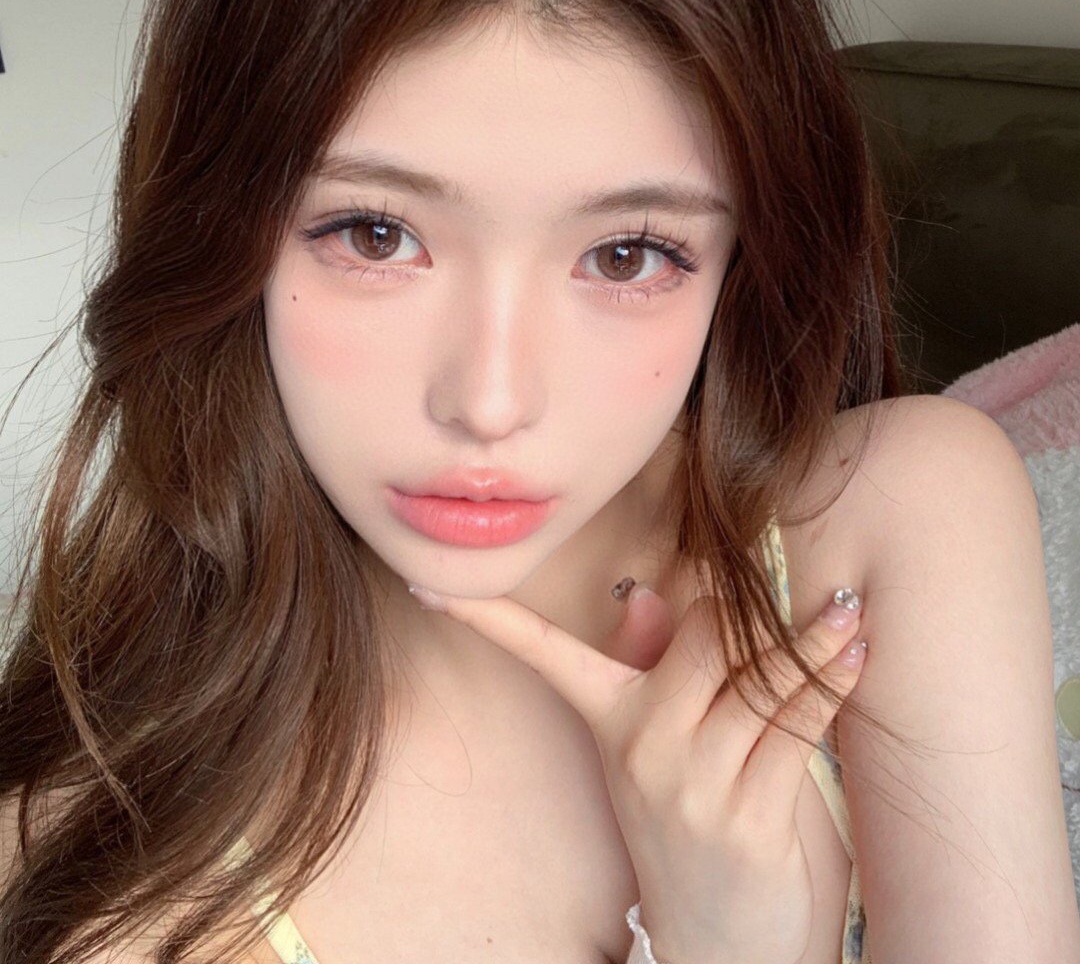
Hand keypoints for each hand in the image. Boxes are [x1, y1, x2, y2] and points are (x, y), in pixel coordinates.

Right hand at [406, 572, 866, 963]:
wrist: (720, 945)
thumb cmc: (694, 820)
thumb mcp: (656, 745)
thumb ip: (656, 662)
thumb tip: (654, 589)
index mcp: (610, 719)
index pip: (539, 653)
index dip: (486, 617)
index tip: (429, 585)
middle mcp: (642, 745)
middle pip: (699, 632)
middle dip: (746, 599)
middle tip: (778, 563)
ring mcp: (691, 782)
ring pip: (754, 674)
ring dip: (809, 637)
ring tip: (845, 608)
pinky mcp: (747, 814)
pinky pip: (793, 723)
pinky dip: (828, 681)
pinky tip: (852, 652)